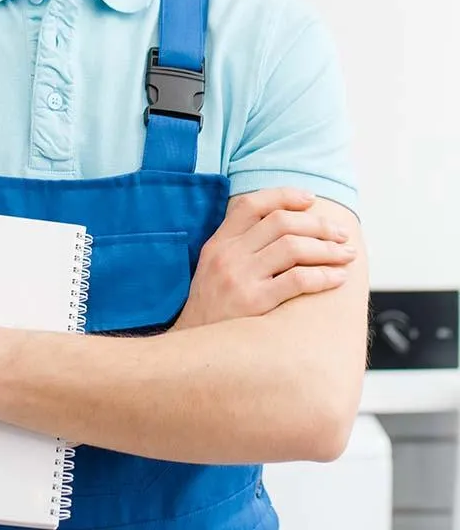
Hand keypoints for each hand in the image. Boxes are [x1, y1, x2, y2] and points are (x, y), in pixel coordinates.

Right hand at [172, 188, 355, 329]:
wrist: (195, 346)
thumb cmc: (212, 307)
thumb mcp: (213, 266)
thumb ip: (238, 244)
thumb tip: (281, 225)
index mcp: (219, 242)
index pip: (252, 204)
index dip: (284, 196)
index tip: (311, 199)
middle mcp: (228, 254)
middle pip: (281, 223)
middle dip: (318, 225)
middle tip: (341, 234)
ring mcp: (240, 277)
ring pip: (293, 248)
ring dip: (328, 249)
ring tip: (347, 255)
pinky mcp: (254, 302)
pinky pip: (297, 280)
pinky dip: (323, 276)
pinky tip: (338, 278)